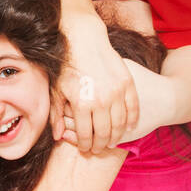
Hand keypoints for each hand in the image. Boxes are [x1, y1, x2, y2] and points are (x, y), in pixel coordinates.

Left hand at [57, 18, 138, 152]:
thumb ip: (57, 115)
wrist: (85, 41)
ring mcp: (116, 92)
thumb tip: (58, 137)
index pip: (86, 135)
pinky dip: (132, 120)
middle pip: (104, 133)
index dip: (86, 145)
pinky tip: (128, 126)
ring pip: (120, 124)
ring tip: (112, 140)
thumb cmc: (67, 66)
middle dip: (100, 145)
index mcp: (81, 104)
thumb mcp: (57, 90)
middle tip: (99, 149)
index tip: (86, 149)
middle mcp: (100, 100)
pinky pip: (133, 108)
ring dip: (117, 136)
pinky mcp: (127, 83)